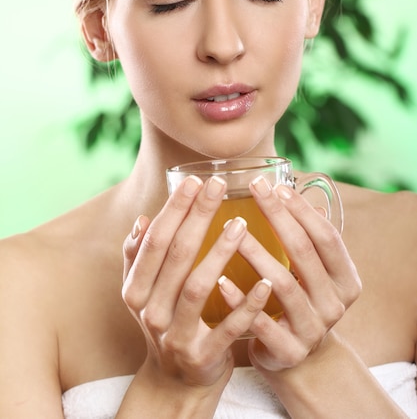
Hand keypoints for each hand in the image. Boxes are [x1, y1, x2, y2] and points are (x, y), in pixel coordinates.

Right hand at [122, 176, 273, 389]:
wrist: (176, 379)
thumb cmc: (167, 320)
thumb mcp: (144, 292)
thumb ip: (138, 257)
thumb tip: (142, 220)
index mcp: (136, 289)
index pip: (154, 240)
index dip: (173, 209)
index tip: (194, 180)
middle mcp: (150, 310)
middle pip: (176, 255)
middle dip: (197, 216)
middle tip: (219, 185)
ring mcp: (174, 334)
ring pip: (197, 286)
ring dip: (219, 252)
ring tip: (241, 223)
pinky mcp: (202, 355)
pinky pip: (227, 326)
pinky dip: (246, 304)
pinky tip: (266, 281)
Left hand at [217, 178, 360, 373]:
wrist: (297, 359)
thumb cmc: (299, 301)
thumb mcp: (312, 272)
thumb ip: (305, 238)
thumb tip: (288, 190)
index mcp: (345, 279)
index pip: (327, 237)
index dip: (302, 211)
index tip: (276, 186)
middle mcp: (335, 304)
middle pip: (304, 253)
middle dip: (278, 217)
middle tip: (253, 190)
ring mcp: (314, 330)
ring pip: (283, 285)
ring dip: (256, 253)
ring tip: (232, 229)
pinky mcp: (289, 351)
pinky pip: (261, 322)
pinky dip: (240, 299)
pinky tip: (220, 279)